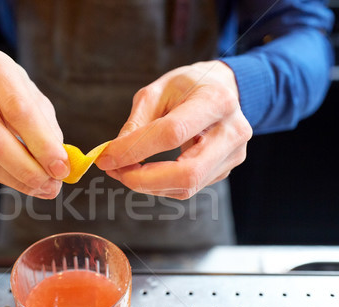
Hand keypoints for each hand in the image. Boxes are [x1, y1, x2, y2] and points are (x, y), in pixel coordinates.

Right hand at [0, 49, 69, 198]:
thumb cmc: (12, 92)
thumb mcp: (34, 98)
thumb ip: (47, 129)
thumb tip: (61, 166)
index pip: (17, 109)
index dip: (41, 143)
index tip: (61, 168)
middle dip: (26, 168)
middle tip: (51, 186)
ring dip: (16, 179)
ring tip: (43, 187)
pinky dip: (3, 177)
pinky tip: (22, 181)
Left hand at [96, 60, 251, 199]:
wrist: (223, 90)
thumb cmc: (187, 87)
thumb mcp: (158, 92)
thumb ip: (136, 123)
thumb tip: (113, 155)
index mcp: (216, 101)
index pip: (172, 133)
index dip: (135, 149)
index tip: (106, 158)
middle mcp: (232, 131)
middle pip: (187, 173)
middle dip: (143, 179)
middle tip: (115, 172)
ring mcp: (233, 155)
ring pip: (187, 187)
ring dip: (148, 185)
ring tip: (124, 171)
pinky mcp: (225, 170)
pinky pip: (188, 188)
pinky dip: (160, 185)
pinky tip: (146, 172)